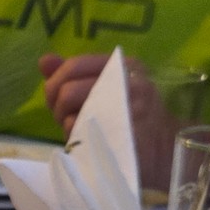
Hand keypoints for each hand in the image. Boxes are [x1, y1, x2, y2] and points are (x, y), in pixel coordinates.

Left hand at [39, 53, 180, 187]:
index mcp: (122, 64)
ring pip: (72, 113)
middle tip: (64, 119)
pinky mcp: (123, 135)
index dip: (54, 83)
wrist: (164, 147)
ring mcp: (128, 109)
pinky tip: (86, 140)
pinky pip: (83, 134)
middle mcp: (128, 81)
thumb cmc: (129, 116)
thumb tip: (45, 61)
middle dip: (56, 107)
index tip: (55, 99)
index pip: (74, 65)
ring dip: (65, 124)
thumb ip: (74, 73)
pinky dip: (76, 138)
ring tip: (77, 129)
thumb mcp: (104, 87)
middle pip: (68, 90)